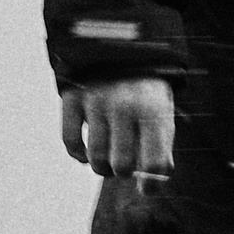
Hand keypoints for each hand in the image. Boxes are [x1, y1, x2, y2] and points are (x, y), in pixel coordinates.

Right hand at [60, 77, 175, 185]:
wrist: (121, 45)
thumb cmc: (147, 91)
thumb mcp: (163, 112)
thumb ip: (161, 148)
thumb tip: (149, 187)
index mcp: (154, 110)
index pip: (155, 162)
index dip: (151, 183)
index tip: (146, 186)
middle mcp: (125, 105)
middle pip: (122, 165)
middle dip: (123, 173)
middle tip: (124, 166)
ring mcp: (96, 101)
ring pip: (95, 159)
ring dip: (102, 168)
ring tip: (108, 163)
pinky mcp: (73, 98)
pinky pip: (70, 143)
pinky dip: (78, 156)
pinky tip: (85, 155)